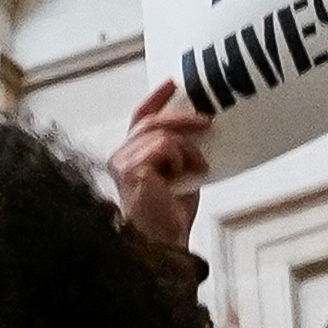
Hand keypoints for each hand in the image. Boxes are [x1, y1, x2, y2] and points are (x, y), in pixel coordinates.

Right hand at [111, 79, 211, 254]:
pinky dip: (183, 158)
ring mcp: (122, 163)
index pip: (140, 118)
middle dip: (182, 117)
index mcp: (129, 156)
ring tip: (199, 167)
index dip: (156, 98)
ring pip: (162, 134)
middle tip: (208, 121)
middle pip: (151, 121)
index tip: (173, 83)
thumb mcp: (181, 174)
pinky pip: (165, 147)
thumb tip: (202, 128)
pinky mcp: (131, 170)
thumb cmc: (169, 217)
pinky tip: (190, 175)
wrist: (164, 243)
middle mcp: (119, 157)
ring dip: (188, 149)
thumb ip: (181, 152)